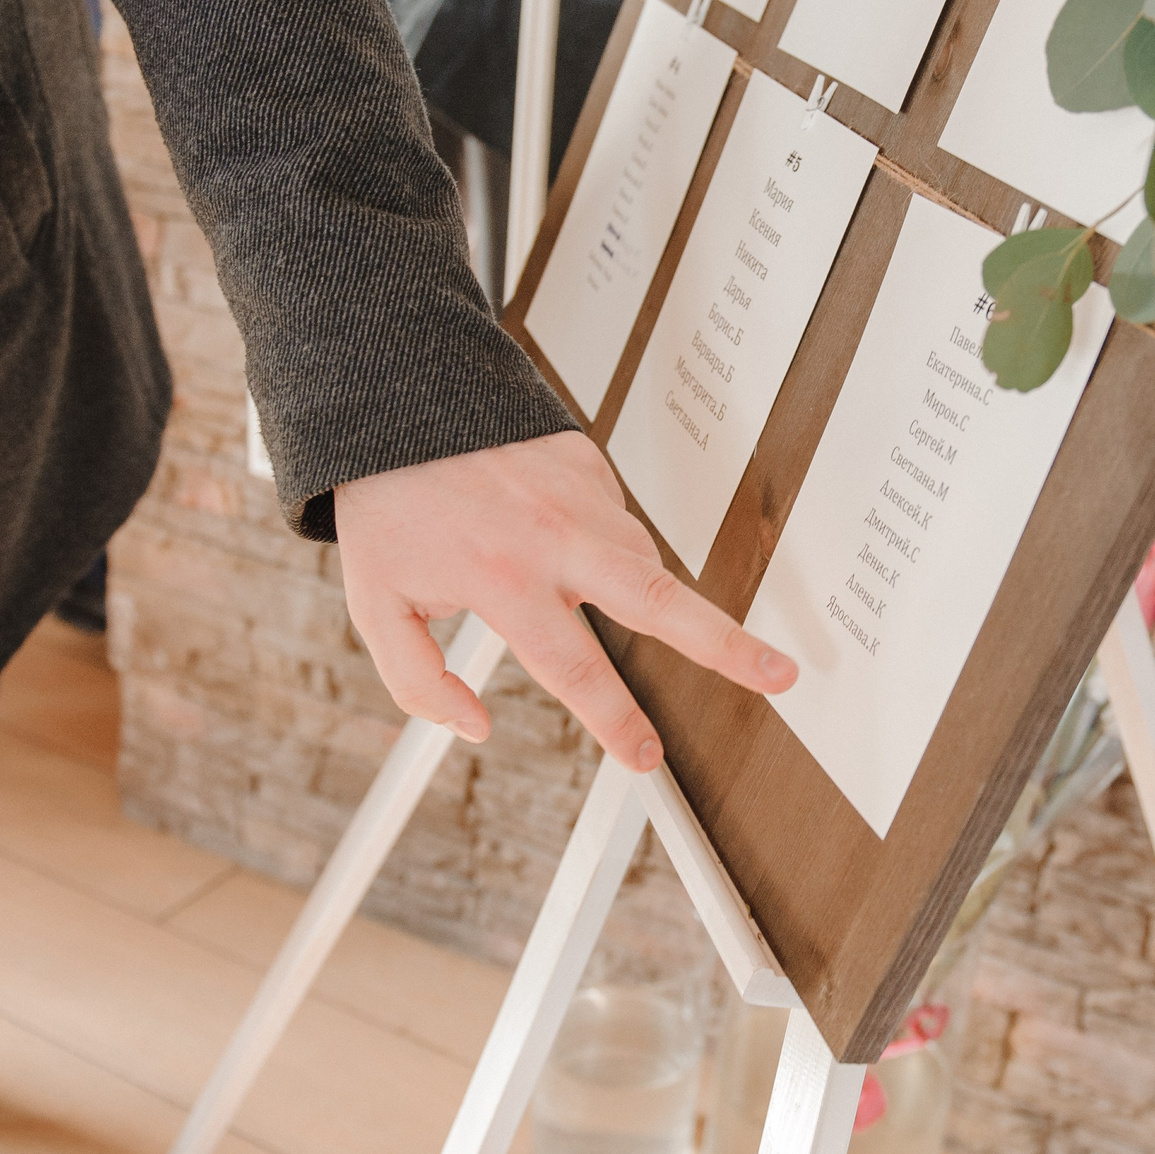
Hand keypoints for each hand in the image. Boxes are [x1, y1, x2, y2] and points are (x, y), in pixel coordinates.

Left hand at [335, 430, 795, 771]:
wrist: (395, 395)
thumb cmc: (387, 504)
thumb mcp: (375, 603)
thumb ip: (418, 679)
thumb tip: (474, 726)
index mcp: (503, 579)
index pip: (576, 669)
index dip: (617, 723)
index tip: (647, 758)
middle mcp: (554, 538)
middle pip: (663, 605)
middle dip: (728, 648)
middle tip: (779, 677)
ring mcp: (581, 496)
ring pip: (640, 564)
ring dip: (645, 595)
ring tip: (610, 596)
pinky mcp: (589, 462)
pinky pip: (614, 521)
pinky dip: (601, 544)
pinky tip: (561, 541)